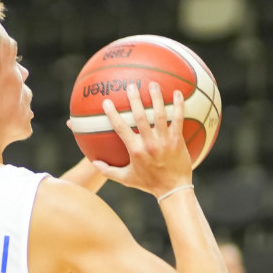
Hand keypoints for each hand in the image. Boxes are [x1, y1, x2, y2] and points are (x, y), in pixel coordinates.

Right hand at [89, 82, 192, 197]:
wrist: (173, 189)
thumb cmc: (149, 183)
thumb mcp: (127, 178)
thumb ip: (108, 171)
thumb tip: (93, 162)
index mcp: (135, 150)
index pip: (121, 128)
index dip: (113, 114)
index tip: (107, 102)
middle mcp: (149, 143)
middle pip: (141, 117)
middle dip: (135, 100)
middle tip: (131, 85)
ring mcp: (164, 140)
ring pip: (160, 115)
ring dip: (157, 98)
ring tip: (153, 84)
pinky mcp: (178, 140)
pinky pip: (178, 119)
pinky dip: (179, 106)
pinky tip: (179, 93)